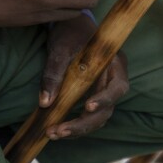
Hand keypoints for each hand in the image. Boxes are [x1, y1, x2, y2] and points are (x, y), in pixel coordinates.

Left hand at [40, 14, 128, 139]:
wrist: (71, 28)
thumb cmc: (70, 34)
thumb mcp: (60, 49)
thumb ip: (54, 73)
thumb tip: (45, 102)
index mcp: (114, 64)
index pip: (118, 87)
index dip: (105, 99)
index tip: (87, 107)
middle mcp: (113, 80)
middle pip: (107, 110)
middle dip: (84, 124)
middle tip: (60, 131)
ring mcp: (103, 90)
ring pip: (97, 117)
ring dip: (77, 129)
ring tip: (52, 133)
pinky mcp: (92, 96)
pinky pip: (88, 116)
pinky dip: (74, 125)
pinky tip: (56, 130)